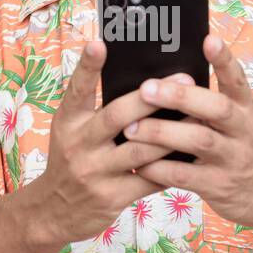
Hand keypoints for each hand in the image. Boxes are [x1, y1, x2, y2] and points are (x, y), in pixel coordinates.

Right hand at [27, 38, 188, 246]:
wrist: (52, 210)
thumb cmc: (71, 159)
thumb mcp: (71, 130)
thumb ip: (96, 109)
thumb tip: (141, 82)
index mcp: (68, 121)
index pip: (77, 89)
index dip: (88, 66)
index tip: (100, 42)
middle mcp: (78, 144)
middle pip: (118, 115)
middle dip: (153, 98)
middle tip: (184, 82)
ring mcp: (95, 172)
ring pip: (141, 149)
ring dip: (173, 133)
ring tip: (199, 117)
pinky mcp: (111, 197)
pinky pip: (149, 179)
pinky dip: (172, 166)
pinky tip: (192, 155)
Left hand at [127, 34, 252, 229]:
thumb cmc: (239, 148)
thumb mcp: (236, 122)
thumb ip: (208, 103)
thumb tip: (165, 78)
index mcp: (245, 108)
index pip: (237, 78)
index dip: (224, 59)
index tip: (208, 39)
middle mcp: (242, 130)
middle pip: (216, 107)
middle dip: (180, 96)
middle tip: (147, 89)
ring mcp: (233, 158)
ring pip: (198, 140)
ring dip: (162, 132)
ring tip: (132, 128)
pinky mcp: (219, 186)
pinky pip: (185, 175)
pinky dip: (160, 168)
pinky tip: (140, 163)